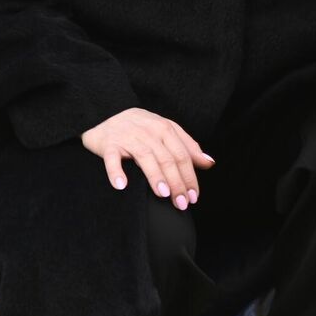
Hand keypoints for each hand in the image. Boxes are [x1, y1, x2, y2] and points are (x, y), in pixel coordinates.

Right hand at [81, 107, 214, 210]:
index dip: (190, 176)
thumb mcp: (167, 131)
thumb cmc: (141, 126)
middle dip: (177, 182)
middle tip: (181, 203)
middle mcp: (149, 132)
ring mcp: (128, 137)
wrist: (106, 113)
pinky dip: (116, 171)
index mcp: (165, 129)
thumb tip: (209, 163)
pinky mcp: (108, 144)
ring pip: (145, 157)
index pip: (182, 155)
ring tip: (163, 194)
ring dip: (155, 177)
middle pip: (167, 158)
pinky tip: (121, 186)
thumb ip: (188, 146)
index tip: (194, 196)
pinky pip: (112, 158)